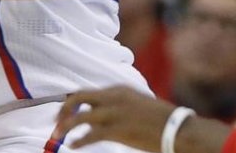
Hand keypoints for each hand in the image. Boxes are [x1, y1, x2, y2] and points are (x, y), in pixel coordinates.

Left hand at [53, 86, 171, 149]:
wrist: (180, 130)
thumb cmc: (163, 121)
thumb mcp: (138, 104)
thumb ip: (120, 105)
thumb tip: (105, 115)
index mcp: (119, 89)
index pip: (88, 92)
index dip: (73, 101)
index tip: (65, 109)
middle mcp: (114, 98)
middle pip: (79, 98)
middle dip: (64, 109)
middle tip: (56, 120)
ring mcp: (114, 113)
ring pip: (80, 116)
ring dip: (66, 126)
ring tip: (57, 134)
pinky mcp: (118, 130)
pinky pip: (90, 135)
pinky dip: (79, 140)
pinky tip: (73, 145)